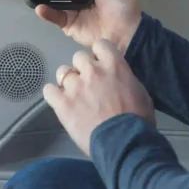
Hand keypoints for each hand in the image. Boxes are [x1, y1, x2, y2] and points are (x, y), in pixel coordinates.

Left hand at [44, 39, 155, 156]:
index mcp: (114, 66)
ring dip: (68, 82)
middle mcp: (93, 71)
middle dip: (83, 69)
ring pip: (63, 72)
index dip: (99, 54)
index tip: (101, 64)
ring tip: (74, 95)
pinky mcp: (63, 103)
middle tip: (89, 84)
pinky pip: (48, 90)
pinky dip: (53, 95)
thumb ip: (125, 79)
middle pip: (79, 57)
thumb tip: (118, 78)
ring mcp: (76, 87)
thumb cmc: (138, 121)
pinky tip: (60, 102)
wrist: (125, 143)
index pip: (101, 44)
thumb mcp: (140, 92)